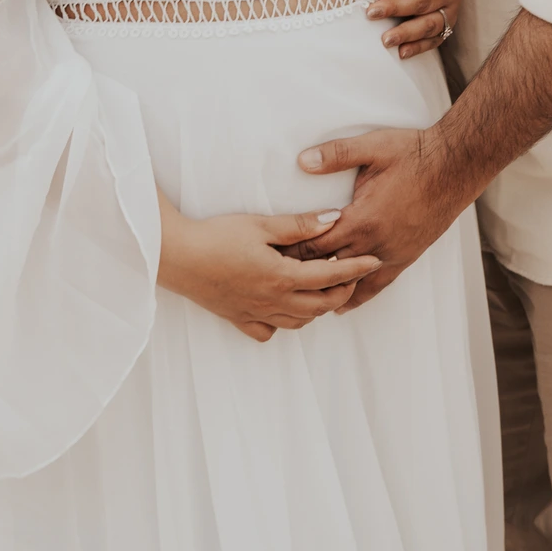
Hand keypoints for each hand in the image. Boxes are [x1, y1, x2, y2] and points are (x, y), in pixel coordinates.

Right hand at [157, 195, 380, 341]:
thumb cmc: (217, 236)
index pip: (330, 276)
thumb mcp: (261, 225)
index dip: (356, 269)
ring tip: (323, 289)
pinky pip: (268, 331)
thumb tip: (334, 219)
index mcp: (282, 277)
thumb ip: (299, 225)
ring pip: (298, 322)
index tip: (375, 260)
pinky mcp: (237, 318)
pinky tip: (283, 307)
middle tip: (353, 275)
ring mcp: (255, 313)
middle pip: (320, 306)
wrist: (177, 257)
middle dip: (342, 292)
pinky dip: (283, 323)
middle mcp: (272, 301)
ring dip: (317, 308)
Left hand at [291, 127, 465, 309]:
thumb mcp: (372, 147)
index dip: (289, 251)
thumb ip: (335, 155)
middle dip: (301, 273)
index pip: (314, 244)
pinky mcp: (406, 256)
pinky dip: (358, 295)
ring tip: (302, 296)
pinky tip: (344, 303)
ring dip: (327, 288)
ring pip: (352, 283)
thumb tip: (301, 161)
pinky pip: (378, 285)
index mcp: (361, 219)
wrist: (455, 166)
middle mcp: (375, 244)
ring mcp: (392, 253)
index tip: (269, 257)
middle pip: (327, 268)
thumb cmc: (414, 154)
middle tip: (275, 280)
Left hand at [366, 0, 461, 57]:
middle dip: (396, 8)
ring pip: (431, 24)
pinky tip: (401, 52)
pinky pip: (435, 40)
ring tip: (385, 40)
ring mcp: (452, 9)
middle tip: (371, 13)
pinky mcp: (449, 25)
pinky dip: (418, 47)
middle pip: (423, 1)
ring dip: (407, 33)